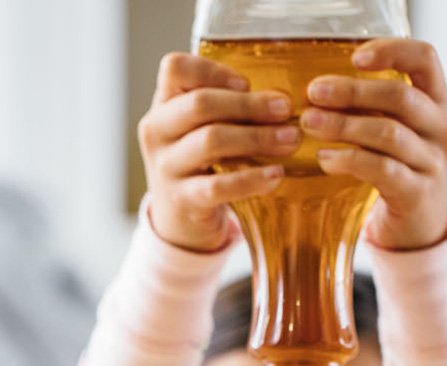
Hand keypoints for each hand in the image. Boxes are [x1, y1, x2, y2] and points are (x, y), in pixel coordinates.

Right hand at [138, 52, 300, 252]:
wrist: (180, 218)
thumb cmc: (200, 162)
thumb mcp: (198, 127)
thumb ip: (224, 105)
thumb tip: (279, 94)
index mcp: (163, 105)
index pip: (175, 68)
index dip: (213, 70)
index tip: (246, 83)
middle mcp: (157, 132)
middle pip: (200, 103)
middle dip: (248, 104)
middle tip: (284, 109)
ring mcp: (166, 167)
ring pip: (211, 141)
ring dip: (256, 137)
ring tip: (289, 140)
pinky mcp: (182, 200)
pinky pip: (219, 186)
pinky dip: (251, 179)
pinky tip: (276, 175)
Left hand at [301, 39, 446, 250]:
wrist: (419, 226)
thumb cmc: (399, 167)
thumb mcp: (398, 129)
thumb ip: (373, 106)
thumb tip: (320, 86)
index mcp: (439, 101)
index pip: (425, 59)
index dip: (391, 50)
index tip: (354, 58)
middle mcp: (442, 127)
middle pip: (400, 96)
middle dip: (351, 92)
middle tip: (313, 93)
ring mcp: (433, 162)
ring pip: (388, 133)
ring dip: (343, 125)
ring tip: (309, 123)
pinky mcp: (417, 193)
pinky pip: (382, 169)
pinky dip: (349, 160)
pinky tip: (325, 157)